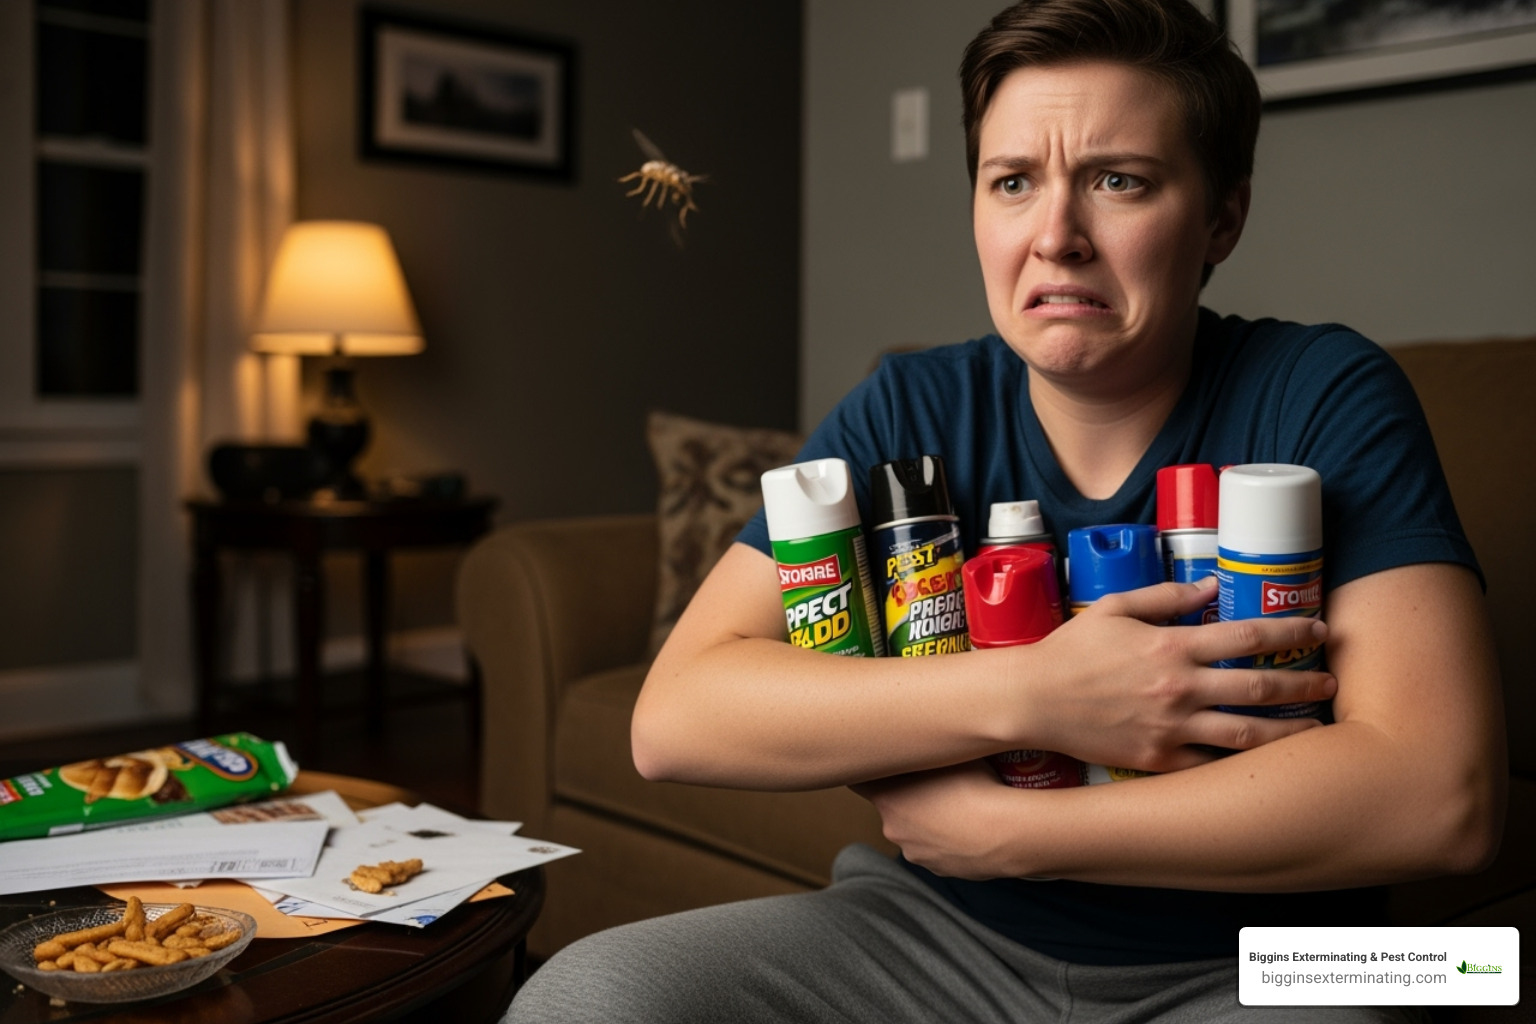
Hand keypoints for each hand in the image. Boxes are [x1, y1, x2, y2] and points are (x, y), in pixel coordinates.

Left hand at [853, 761, 1017, 878]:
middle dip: (906, 795)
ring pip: (914, 829)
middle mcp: (893, 828)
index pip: (859, 781)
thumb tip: (920, 734)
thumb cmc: (978, 786)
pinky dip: (946, 838)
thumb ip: (925, 749)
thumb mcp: (948, 754)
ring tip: (959, 806)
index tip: (877, 762)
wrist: (1006, 833)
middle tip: (936, 782)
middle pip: (890, 805)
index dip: (867, 770)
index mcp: (887, 798)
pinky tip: (968, 827)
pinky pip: (936, 847)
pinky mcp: (938, 869)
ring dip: (928, 819)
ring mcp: (915, 852)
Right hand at [1016, 577, 1335, 771]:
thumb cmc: (1070, 650)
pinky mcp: (1158, 759)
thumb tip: (1211, 587)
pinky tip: (1264, 760)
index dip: (1289, 632)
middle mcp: (1178, 688)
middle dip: (1304, 684)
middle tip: (1331, 682)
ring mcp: (1171, 728)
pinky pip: (1210, 763)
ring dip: (1289, 731)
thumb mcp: (1114, 608)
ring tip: (1317, 728)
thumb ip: (1166, 596)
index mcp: (1171, 647)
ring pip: (1246, 734)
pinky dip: (1240, 763)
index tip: (1317, 629)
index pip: (1247, 637)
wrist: (1032, 700)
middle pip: (1259, 687)